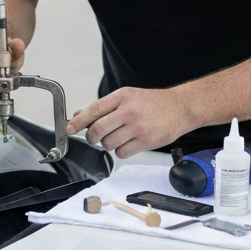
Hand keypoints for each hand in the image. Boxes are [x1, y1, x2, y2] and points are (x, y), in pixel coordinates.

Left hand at [66, 87, 191, 158]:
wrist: (180, 107)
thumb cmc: (151, 102)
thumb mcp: (127, 97)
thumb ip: (104, 107)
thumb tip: (79, 116)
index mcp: (122, 96)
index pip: (93, 110)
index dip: (78, 122)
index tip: (69, 129)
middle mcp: (129, 111)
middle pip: (97, 131)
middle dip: (92, 137)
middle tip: (95, 136)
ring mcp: (138, 127)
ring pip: (108, 144)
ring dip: (108, 144)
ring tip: (119, 136)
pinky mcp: (147, 141)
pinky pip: (121, 153)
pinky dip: (121, 151)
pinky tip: (129, 142)